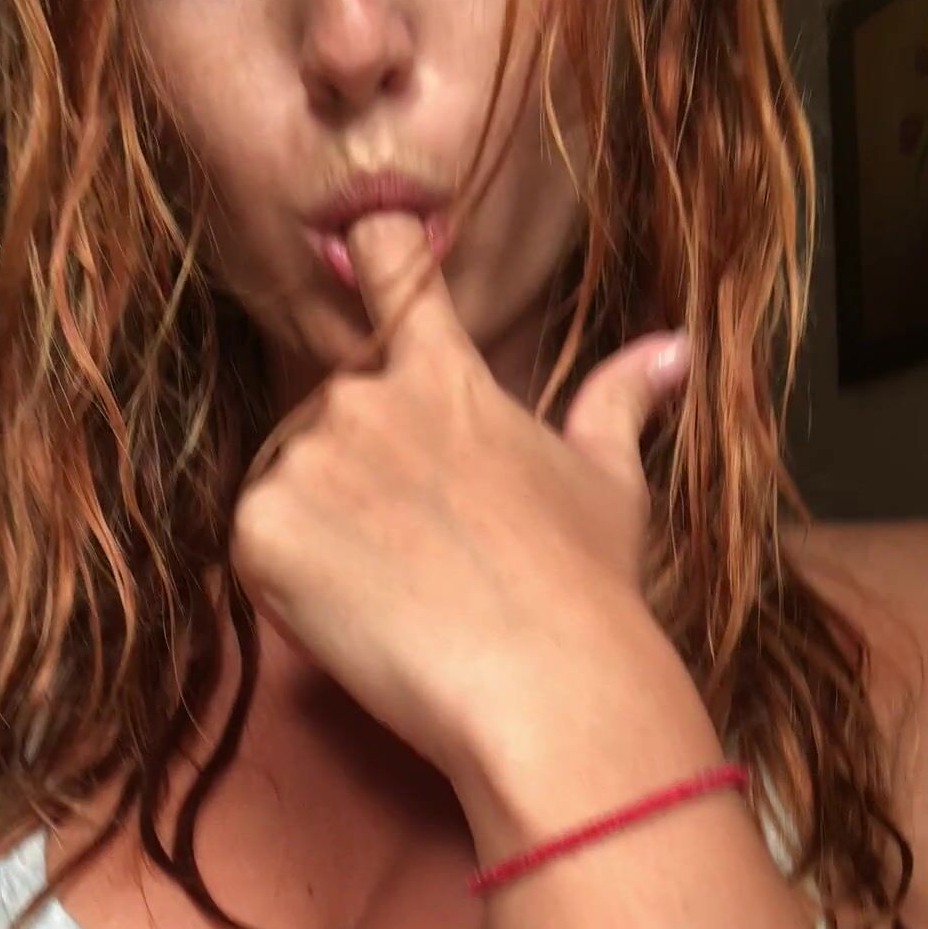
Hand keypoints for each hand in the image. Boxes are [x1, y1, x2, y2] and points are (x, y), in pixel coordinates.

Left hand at [230, 212, 692, 788]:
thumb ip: (619, 401)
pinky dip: (288, 584)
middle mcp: (365, 396)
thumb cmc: (587, 588)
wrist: (547, 685)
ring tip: (397, 593)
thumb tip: (673, 346)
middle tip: (420, 554)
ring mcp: (307, 460)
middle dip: (357, 473)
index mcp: (443, 373)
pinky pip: (254, 548)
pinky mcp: (262, 529)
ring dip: (321, 532)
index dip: (369, 249)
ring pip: (289, 487)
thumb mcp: (610, 483)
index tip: (354, 244)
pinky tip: (356, 616)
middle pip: (331, 416)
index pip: (388, 261)